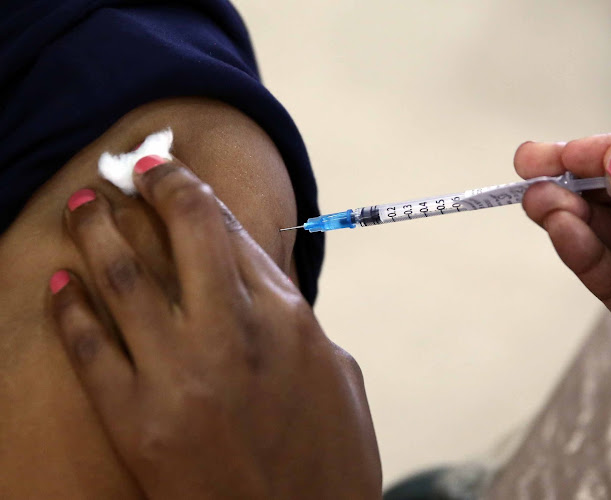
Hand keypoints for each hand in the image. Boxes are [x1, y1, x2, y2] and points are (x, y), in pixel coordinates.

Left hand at [49, 158, 380, 498]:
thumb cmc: (332, 463)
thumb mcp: (340, 379)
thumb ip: (302, 326)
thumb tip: (270, 292)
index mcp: (291, 321)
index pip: (235, 235)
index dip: (198, 194)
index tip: (174, 172)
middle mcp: (235, 335)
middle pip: (185, 235)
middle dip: (154, 187)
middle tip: (131, 165)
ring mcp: (182, 376)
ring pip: (125, 279)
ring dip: (97, 232)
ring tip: (81, 204)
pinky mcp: (138, 422)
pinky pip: (90, 351)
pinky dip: (69, 311)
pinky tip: (58, 284)